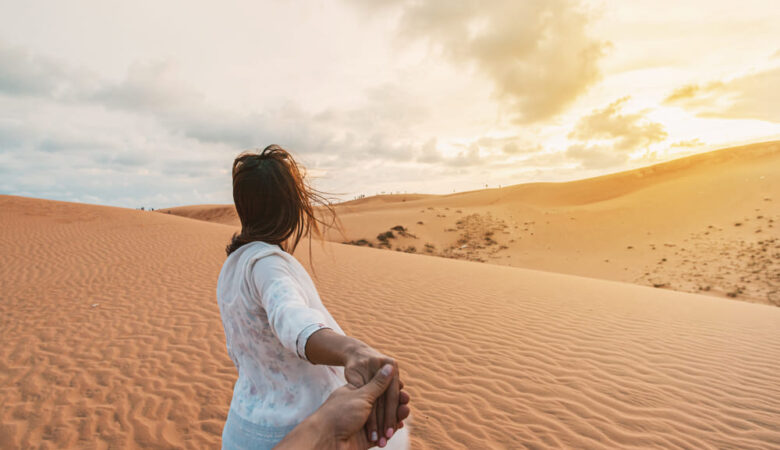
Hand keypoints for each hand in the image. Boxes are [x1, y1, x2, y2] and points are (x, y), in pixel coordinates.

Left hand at [274, 364, 409, 449]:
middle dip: (396, 404)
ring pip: (384, 419)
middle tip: (406, 402)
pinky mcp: (366, 438)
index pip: (378, 389)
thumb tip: (390, 366)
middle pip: (383, 404)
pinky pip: (382, 433)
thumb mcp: (361, 395)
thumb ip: (377, 384)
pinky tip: (399, 425)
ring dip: (395, 416)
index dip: (391, 390)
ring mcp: (363, 423)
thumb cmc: (339, 413)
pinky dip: (391, 429)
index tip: (403, 388)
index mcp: (357, 393)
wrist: (324, 440)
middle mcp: (361, 407)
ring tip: (405, 412)